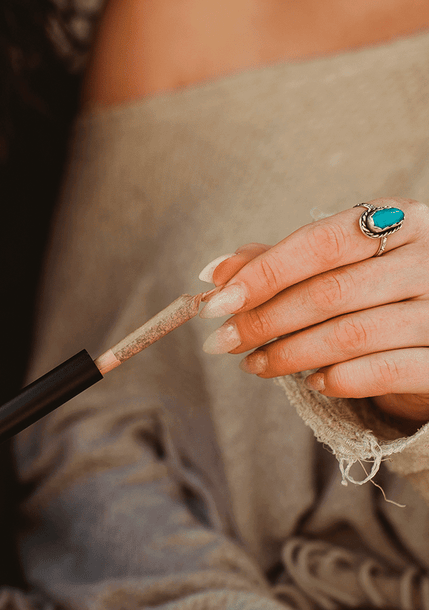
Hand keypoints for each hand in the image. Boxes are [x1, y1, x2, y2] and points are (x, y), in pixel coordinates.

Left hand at [200, 199, 428, 423]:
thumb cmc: (376, 292)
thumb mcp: (332, 266)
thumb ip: (276, 263)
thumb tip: (215, 272)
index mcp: (400, 222)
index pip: (322, 242)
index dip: (263, 274)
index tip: (218, 303)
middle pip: (329, 292)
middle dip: (264, 321)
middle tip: (224, 341)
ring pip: (350, 335)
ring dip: (288, 355)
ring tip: (253, 365)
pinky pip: (384, 372)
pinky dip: (339, 379)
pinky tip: (311, 382)